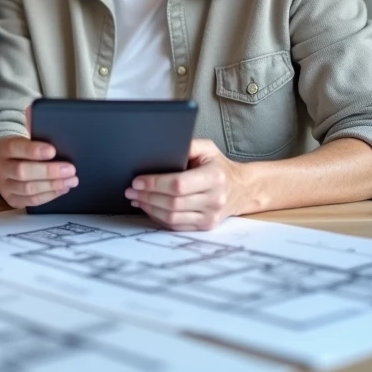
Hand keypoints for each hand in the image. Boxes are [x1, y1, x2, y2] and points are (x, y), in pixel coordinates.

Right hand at [0, 135, 77, 208]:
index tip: (53, 151)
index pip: (16, 147)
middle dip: (49, 171)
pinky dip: (49, 196)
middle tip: (70, 169)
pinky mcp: (11, 199)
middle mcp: (0, 168)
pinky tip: (62, 188)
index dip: (33, 150)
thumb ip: (38, 130)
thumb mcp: (28, 136)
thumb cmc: (26, 148)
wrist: (11, 162)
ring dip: (53, 185)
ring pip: (28, 188)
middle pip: (22, 172)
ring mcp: (4, 186)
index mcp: (3, 147)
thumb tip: (53, 121)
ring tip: (71, 180)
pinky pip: (31, 201)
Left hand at [125, 139, 246, 230]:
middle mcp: (215, 199)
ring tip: (135, 199)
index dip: (155, 183)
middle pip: (173, 203)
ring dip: (149, 208)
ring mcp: (211, 216)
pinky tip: (148, 208)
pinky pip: (176, 226)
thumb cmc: (218, 165)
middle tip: (130, 190)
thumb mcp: (207, 148)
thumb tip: (161, 146)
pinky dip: (158, 218)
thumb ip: (187, 145)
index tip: (138, 180)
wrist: (241, 188)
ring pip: (172, 217)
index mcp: (214, 177)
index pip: (179, 184)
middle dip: (147, 196)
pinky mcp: (205, 226)